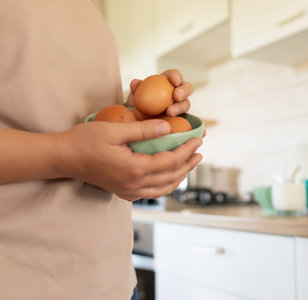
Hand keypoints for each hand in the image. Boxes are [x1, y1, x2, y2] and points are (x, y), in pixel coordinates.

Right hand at [58, 120, 201, 200]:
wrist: (62, 159)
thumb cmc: (84, 141)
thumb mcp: (114, 130)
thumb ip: (143, 129)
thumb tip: (167, 127)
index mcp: (134, 168)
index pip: (170, 161)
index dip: (186, 150)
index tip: (197, 140)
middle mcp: (134, 184)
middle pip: (170, 177)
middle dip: (188, 164)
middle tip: (199, 152)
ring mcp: (128, 191)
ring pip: (162, 189)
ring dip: (179, 177)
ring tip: (190, 165)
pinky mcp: (122, 192)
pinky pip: (150, 193)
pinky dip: (164, 186)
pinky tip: (168, 178)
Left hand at [126, 69, 192, 115]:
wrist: (140, 119)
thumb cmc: (140, 103)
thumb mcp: (135, 95)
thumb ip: (136, 88)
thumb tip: (135, 83)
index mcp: (167, 81)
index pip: (174, 75)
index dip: (176, 76)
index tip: (174, 81)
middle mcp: (176, 92)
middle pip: (187, 88)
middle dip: (184, 91)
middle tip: (177, 96)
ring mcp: (179, 105)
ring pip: (186, 104)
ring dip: (180, 107)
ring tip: (170, 112)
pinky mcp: (179, 118)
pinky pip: (181, 118)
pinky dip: (176, 118)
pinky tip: (169, 121)